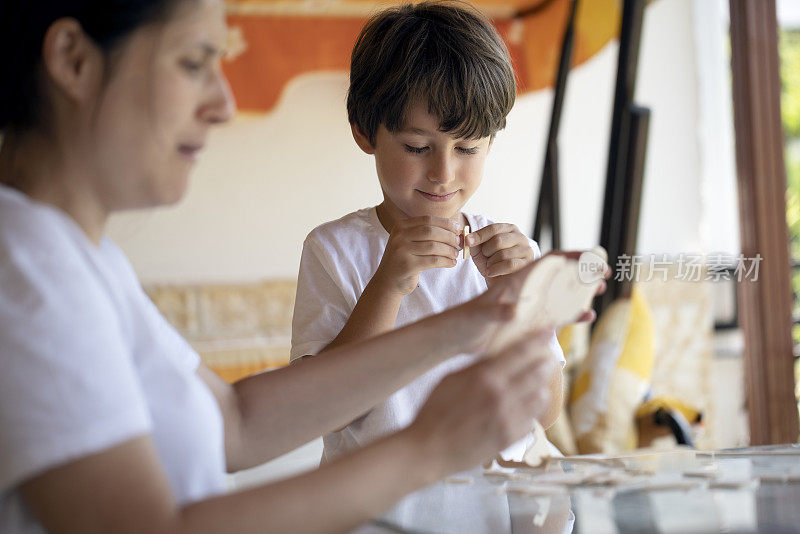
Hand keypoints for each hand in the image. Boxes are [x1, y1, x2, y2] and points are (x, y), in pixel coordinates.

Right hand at [374, 215, 462, 295]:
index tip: (457, 228)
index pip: (427, 220)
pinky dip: (446, 261)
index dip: (445, 223)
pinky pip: (433, 261)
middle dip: (449, 236)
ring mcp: (401, 251)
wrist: (388, 282)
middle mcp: (399, 236)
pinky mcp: (407, 266)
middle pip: (431, 231)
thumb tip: (454, 228)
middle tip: (458, 243)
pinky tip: (451, 263)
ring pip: (434, 246)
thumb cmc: (405, 260)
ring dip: (449, 250)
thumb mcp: (410, 242)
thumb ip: (426, 234)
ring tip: (455, 254)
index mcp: (400, 226)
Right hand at [405, 332, 555, 477]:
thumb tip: (498, 356)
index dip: (539, 338)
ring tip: (537, 384)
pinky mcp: (511, 438)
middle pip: (538, 372)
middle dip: (546, 362)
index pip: (521, 351)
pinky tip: (522, 408)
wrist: (429, 448)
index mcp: (485, 377)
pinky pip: (532, 420)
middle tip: (548, 358)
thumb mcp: (451, 379)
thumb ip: (477, 367)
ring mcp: (508, 419)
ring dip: (541, 387)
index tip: (550, 329)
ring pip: (541, 397)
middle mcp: (501, 396)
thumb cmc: (435, 411)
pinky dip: (530, 411)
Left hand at [436, 250, 608, 355]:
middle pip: (559, 275)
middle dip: (582, 272)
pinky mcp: (528, 323)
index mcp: (516, 282)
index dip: (571, 258)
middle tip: (605, 274)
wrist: (455, 338)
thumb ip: (496, 312)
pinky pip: (555, 316)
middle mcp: (526, 291)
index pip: (547, 263)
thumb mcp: (478, 315)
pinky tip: (587, 315)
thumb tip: (513, 312)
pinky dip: (572, 315)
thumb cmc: (463, 322)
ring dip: (581, 292)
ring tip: (600, 291)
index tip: (592, 258)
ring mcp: (529, 307)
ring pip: (560, 294)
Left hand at [467, 223, 535, 284]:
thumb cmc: (491, 264)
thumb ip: (474, 243)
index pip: (493, 229)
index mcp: (509, 229)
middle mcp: (520, 237)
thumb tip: (467, 237)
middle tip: (486, 258)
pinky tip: (491, 272)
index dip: (479, 235)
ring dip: (491, 262)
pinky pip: (509, 264)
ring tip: (491, 266)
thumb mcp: (479, 251)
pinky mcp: (527, 264)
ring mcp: (526, 250)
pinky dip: (496, 269)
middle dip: (487, 251)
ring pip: (503, 254)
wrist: (499, 281)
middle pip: (498, 240)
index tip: (468, 241)